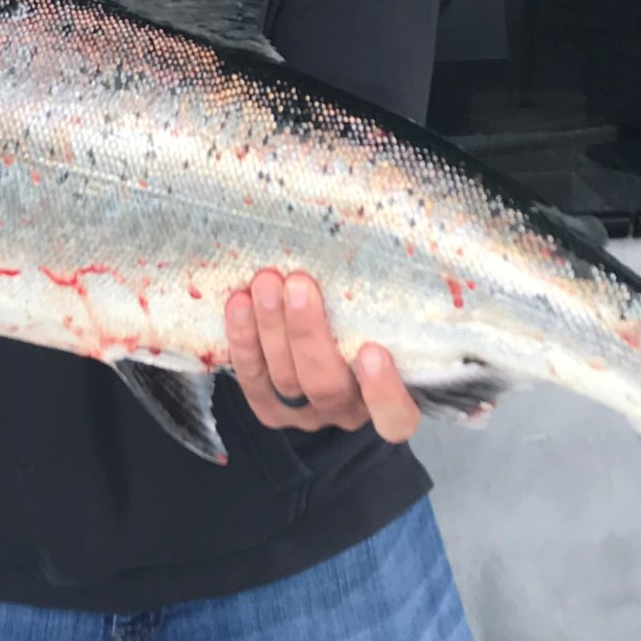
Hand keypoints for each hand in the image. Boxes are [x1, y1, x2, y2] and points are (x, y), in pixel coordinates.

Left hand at [224, 270, 421, 443]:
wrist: (326, 361)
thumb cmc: (368, 329)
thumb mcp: (389, 322)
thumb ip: (391, 301)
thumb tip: (402, 224)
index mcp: (390, 402)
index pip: (396, 416)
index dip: (384, 391)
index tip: (373, 351)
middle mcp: (348, 411)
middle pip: (326, 385)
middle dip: (308, 333)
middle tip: (299, 283)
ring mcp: (304, 414)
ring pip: (285, 379)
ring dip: (271, 327)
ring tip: (266, 281)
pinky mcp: (267, 408)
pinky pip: (251, 378)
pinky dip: (243, 339)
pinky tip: (239, 302)